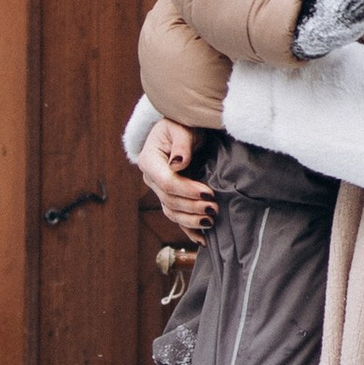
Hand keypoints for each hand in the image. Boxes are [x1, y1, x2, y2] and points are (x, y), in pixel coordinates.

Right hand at [140, 119, 214, 236]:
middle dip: (192, 207)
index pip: (166, 182)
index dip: (187, 190)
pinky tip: (202, 240)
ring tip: (211, 221)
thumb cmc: (181, 124)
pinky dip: (188, 230)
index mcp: (149, 160)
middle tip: (214, 208)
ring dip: (191, 220)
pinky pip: (177, 217)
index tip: (208, 193)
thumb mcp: (181, 126)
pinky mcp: (170, 198)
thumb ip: (181, 143)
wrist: (180, 130)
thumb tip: (178, 163)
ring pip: (172, 212)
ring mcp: (159, 191)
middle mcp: (151, 178)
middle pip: (170, 200)